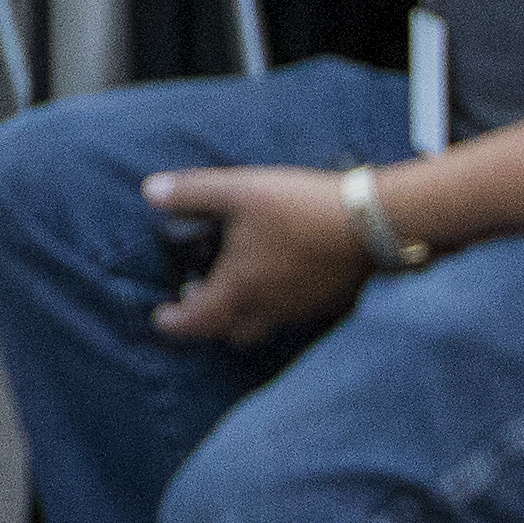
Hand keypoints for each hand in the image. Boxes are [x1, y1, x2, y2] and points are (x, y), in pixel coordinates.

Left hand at [143, 167, 372, 347]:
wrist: (373, 223)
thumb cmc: (301, 208)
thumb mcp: (239, 190)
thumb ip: (191, 192)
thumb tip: (150, 192)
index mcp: (241, 288)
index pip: (198, 321)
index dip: (174, 323)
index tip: (160, 318)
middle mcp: (270, 308)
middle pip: (229, 332)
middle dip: (207, 320)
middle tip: (196, 298)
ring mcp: (301, 308)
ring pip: (262, 326)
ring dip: (241, 313)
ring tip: (234, 283)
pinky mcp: (326, 300)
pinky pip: (290, 314)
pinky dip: (272, 304)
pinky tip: (275, 274)